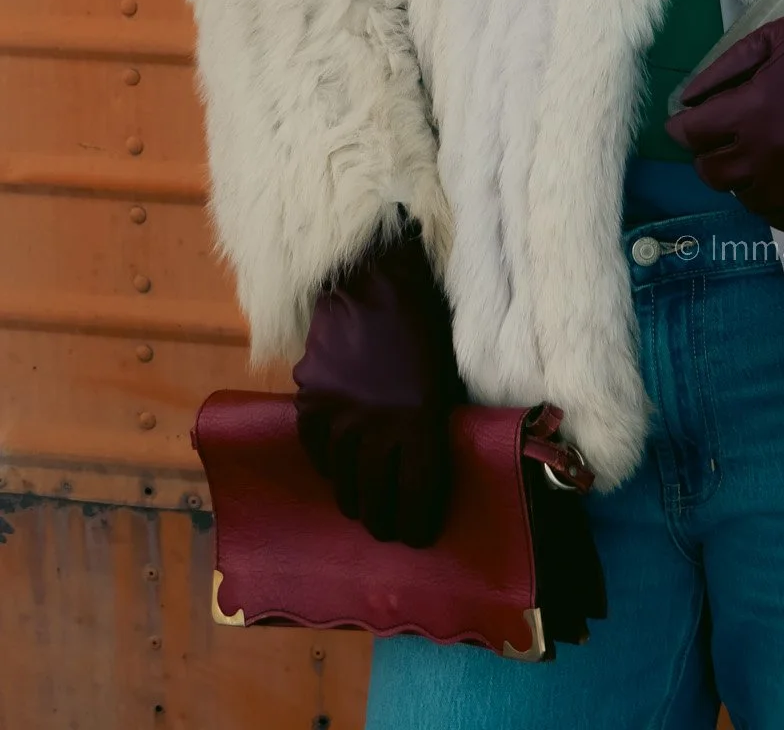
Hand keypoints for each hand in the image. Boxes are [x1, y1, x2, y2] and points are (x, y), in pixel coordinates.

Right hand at [293, 213, 464, 547]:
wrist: (372, 276)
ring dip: (355, 497)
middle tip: (390, 528)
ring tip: (363, 504)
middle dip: (386, 523)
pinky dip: (328, 464)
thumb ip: (436, 422)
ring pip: (342, 484)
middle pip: (376, 503)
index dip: (420, 526)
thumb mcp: (444, 375)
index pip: (418, 498)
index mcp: (420, 423)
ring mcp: (338, 418)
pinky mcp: (309, 403)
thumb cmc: (423, 322)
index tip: (420, 537)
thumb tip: (434, 464)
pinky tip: (339, 466)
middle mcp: (376, 430)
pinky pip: (317, 452)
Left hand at [662, 0, 783, 233]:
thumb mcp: (780, 35)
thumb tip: (687, 99)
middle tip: (726, 133)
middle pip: (711, 173)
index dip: (686, 125)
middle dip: (710, 152)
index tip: (693, 119)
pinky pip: (783, 219)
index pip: (691, 135)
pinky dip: (776, 202)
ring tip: (759, 151)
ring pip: (744, 199)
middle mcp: (768, 153)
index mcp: (752, 108)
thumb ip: (727, 69)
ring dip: (743, 177)